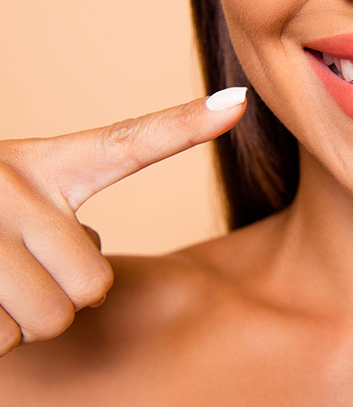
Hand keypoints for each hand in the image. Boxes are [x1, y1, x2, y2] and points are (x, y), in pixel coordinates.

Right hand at [0, 87, 246, 356]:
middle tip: (17, 271)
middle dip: (61, 296)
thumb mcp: (13, 198)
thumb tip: (95, 264)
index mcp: (43, 164)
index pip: (129, 143)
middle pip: (94, 286)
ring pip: (50, 322)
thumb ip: (59, 219)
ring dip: (19, 320)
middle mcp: (14, 184)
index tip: (239, 101)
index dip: (185, 125)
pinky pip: (2, 340)